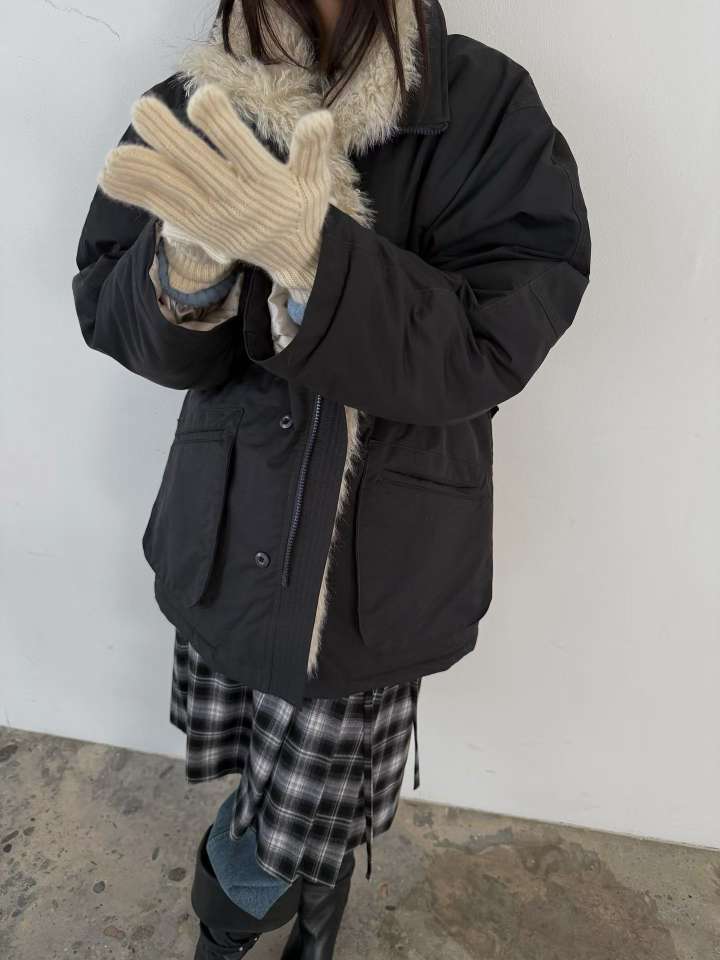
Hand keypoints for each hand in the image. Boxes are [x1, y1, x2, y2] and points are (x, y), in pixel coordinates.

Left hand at [98, 84, 333, 292]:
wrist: (292, 256)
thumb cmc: (301, 206)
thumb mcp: (316, 180)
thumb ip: (314, 150)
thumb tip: (321, 118)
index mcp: (267, 185)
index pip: (243, 153)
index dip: (222, 127)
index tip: (202, 97)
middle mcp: (238, 202)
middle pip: (200, 169)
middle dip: (169, 141)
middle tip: (141, 108)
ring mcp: (214, 218)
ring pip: (176, 192)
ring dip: (143, 172)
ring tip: (114, 155)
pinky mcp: (198, 227)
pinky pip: (164, 209)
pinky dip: (137, 194)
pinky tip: (111, 175)